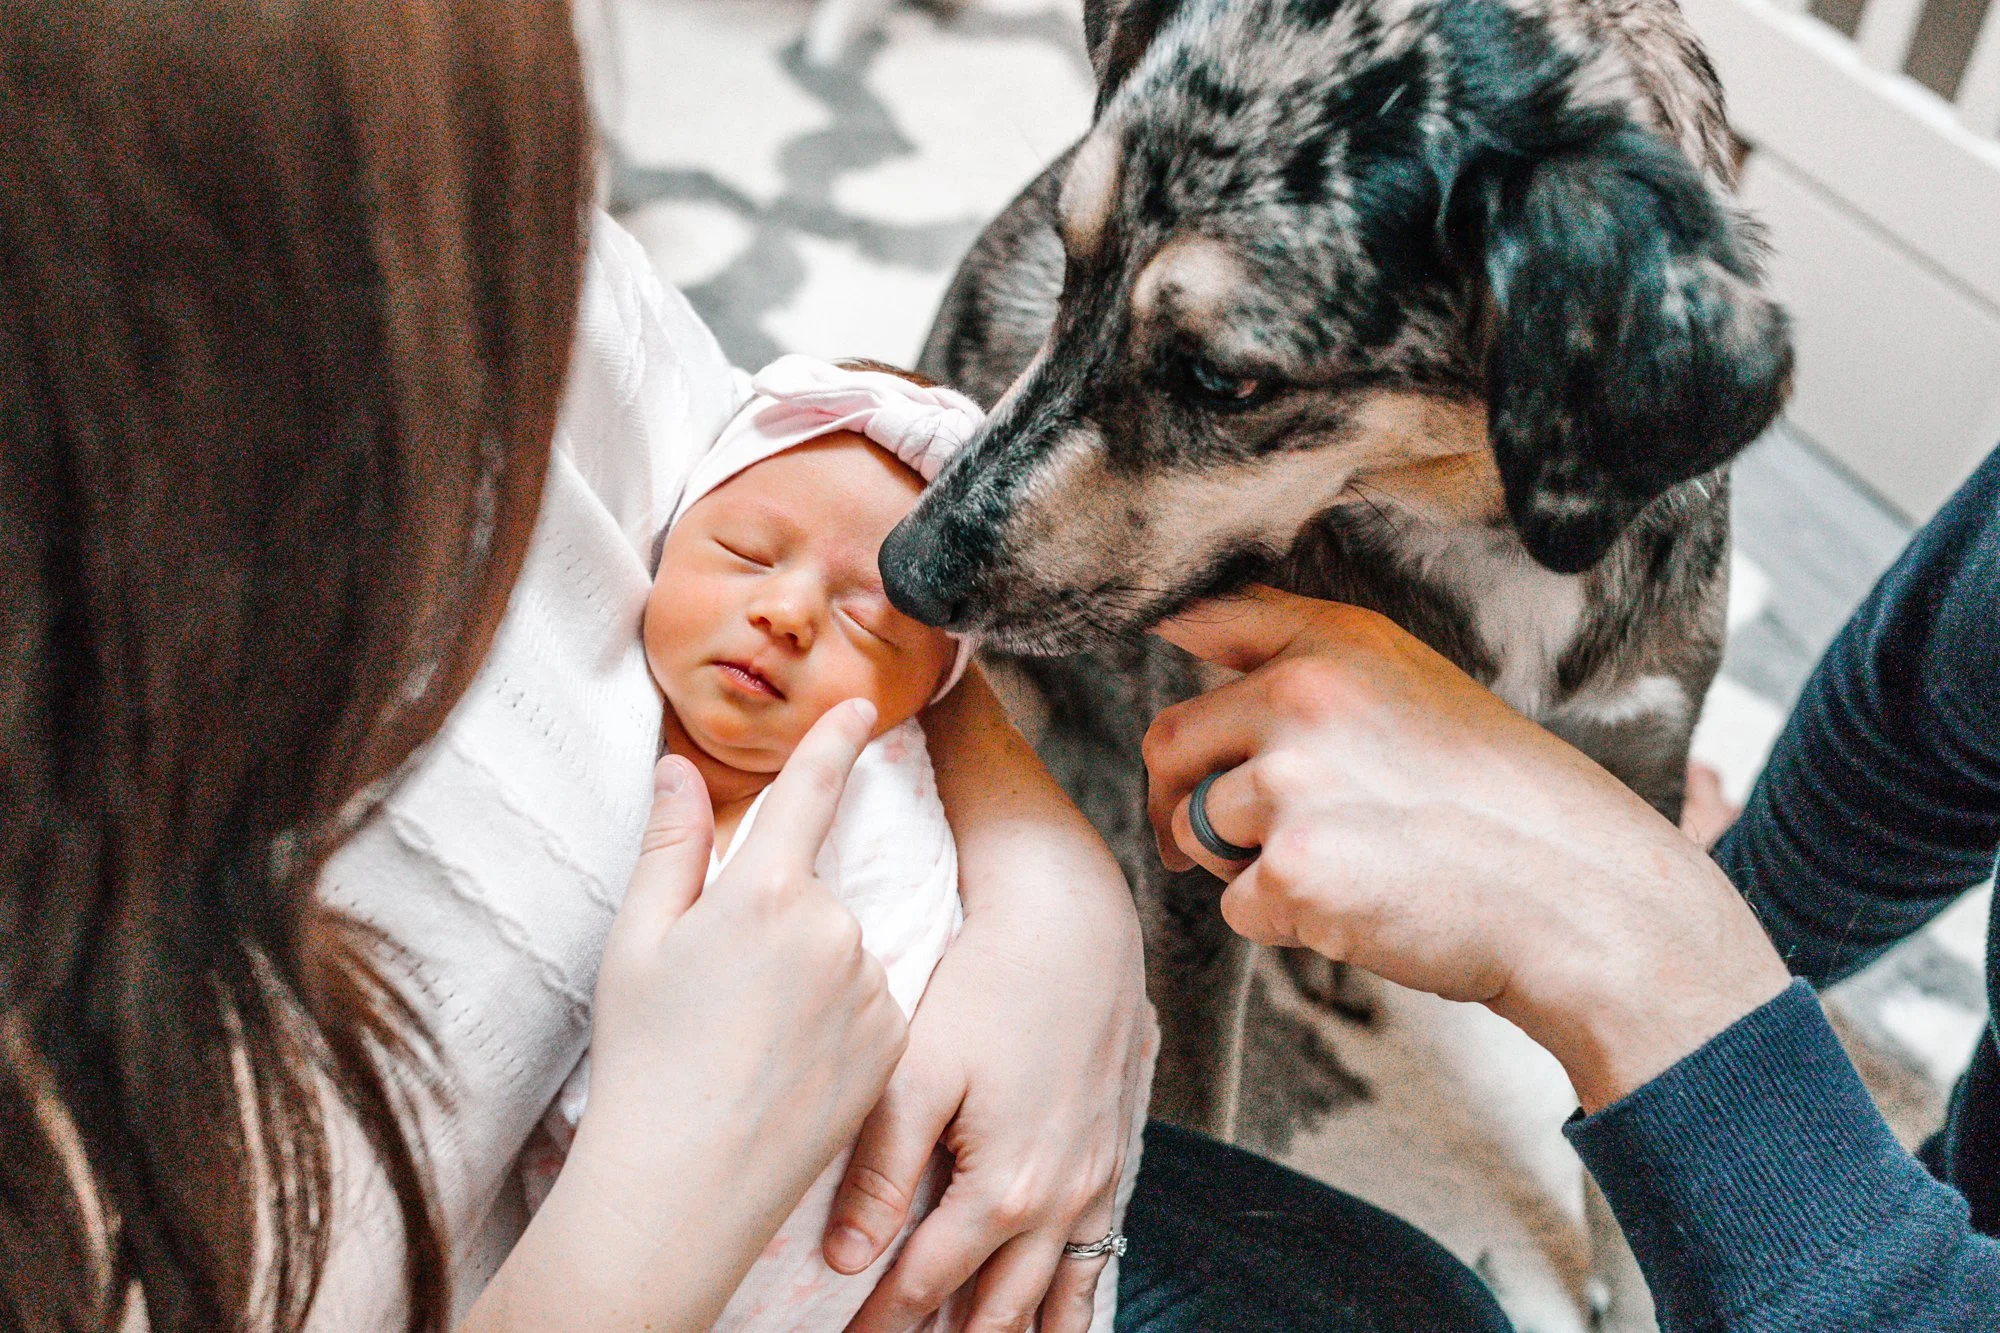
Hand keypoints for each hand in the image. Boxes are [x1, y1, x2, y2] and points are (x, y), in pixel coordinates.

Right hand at [472, 700, 907, 1330]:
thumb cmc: (645, 1058)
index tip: (863, 706)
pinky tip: (790, 1066)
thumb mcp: (639, 941)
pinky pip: (869, 1001)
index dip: (835, 740)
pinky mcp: (895, 1040)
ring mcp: (872, 986)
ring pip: (842, 950)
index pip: (811, 791)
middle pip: (812, 892)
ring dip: (809, 973)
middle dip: (776, 921)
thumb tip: (678, 766)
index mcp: (765, 892)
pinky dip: (839, 1019)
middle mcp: (834, 928)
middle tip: (719, 994)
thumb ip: (671, 844)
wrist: (686, 1182)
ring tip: (751, 1043)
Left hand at [823, 670, 1154, 1332]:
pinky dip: (1073, 1300)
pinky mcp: (1114, 1154)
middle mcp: (1060, 1201)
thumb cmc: (987, 985)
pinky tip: (1055, 1320)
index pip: (928, 1286)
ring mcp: (1096, 1182)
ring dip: (1013, 1331)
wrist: (1074, 923)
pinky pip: (1098, 1256)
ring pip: (1055, 1295)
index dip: (881, 1321)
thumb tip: (846, 1257)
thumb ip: (882, 1169)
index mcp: (1005, 1189)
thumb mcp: (919, 1069)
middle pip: (997, 1308)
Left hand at [1142, 586, 1788, 1112]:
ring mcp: (1293, 782)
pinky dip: (1284, 925)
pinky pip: (1236, 907)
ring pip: (1197, 830)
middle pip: (1170, 742)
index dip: (1167, 636)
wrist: (1585, 898)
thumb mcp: (1416, 691)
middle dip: (1184, 796)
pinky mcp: (1291, 869)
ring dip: (1245, 866)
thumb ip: (1310, 663)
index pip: (1208, 618)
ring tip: (1347, 869)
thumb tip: (1179, 631)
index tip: (1155, 648)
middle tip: (1230, 837)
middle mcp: (1305, 697)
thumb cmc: (1505, 804)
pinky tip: (1362, 911)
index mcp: (1338, 645)